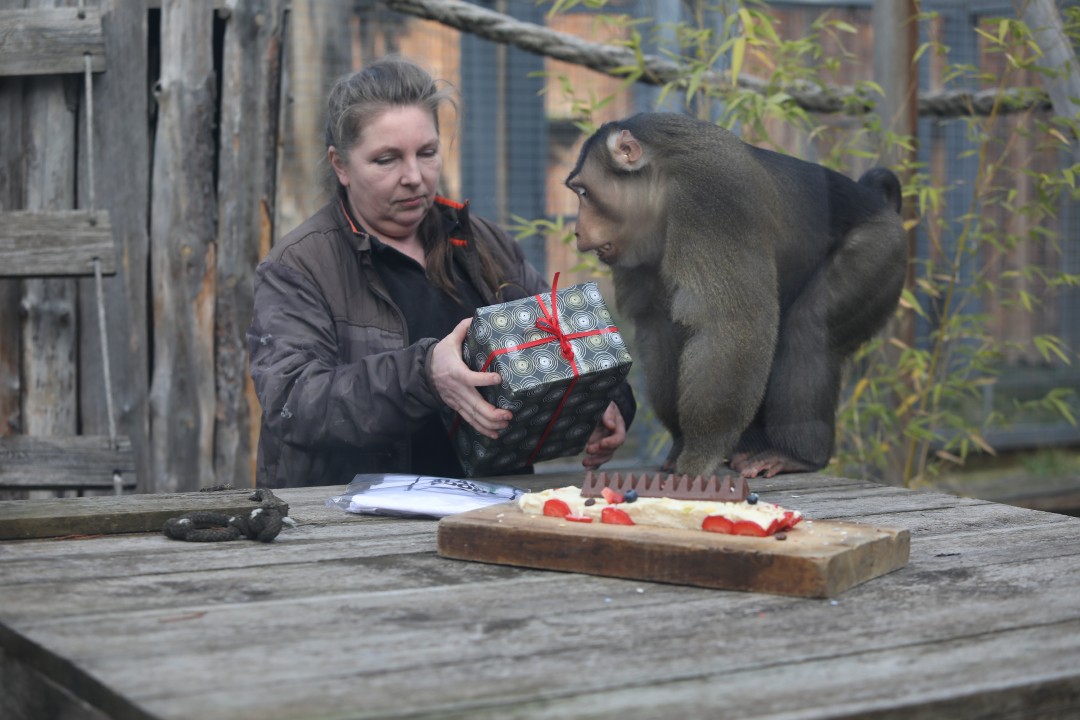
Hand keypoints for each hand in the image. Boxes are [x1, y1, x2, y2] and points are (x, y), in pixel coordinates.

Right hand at [431, 318, 511, 439]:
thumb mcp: (448, 341)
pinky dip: (483, 429)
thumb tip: (473, 318)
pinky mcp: (458, 407)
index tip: (498, 379)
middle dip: (493, 413)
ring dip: (490, 423)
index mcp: (457, 373)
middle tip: (508, 414)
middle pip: (476, 406)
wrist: (423, 373)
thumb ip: (461, 330)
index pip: (471, 378)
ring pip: (474, 417)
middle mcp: (458, 391)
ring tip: (505, 424)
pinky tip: (495, 434)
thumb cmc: (439, 356)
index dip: (484, 380)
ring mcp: (458, 402)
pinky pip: (471, 421)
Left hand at [582, 401, 626, 468]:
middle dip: (600, 451)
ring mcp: (606, 444)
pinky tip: (586, 467)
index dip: (612, 442)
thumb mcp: (607, 405)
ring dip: (595, 460)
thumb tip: (611, 425)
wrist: (599, 406)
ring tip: (584, 462)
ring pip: (605, 456)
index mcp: (618, 427)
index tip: (602, 443)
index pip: (619, 438)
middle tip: (589, 449)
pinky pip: (598, 459)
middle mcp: (613, 437)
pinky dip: (593, 464)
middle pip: (611, 449)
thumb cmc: (604, 404)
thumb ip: (609, 413)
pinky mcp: (598, 448)